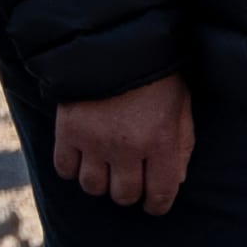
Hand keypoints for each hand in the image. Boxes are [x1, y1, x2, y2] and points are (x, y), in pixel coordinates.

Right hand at [50, 71, 196, 213]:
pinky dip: (72, 168)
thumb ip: (181, 145)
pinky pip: (65, 169)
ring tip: (106, 168)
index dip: (158, 204)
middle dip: (130, 192)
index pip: (161, 194)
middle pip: (124, 195)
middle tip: (130, 180)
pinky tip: (82, 157)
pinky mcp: (68, 132)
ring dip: (101, 182)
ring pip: (93, 187)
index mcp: (161, 142)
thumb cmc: (156, 74)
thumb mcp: (181, 106)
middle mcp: (127, 148)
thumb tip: (175, 181)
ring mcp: (94, 142)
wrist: (115, 42)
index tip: (154, 203)